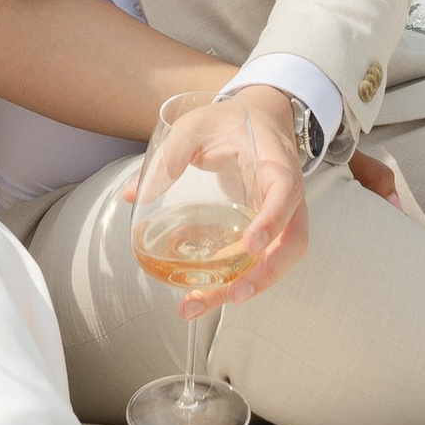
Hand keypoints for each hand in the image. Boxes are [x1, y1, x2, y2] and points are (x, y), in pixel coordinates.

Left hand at [142, 81, 308, 308]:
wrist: (260, 119)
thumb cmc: (230, 121)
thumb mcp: (197, 124)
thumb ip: (170, 153)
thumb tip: (131, 194)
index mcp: (276, 163)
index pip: (285, 193)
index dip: (273, 220)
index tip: (251, 243)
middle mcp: (287, 196)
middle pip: (293, 242)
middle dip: (267, 274)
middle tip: (234, 294)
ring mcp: (281, 217)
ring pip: (276, 261)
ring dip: (244, 288)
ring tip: (198, 305)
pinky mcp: (266, 231)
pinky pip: (257, 261)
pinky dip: (231, 281)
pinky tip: (198, 294)